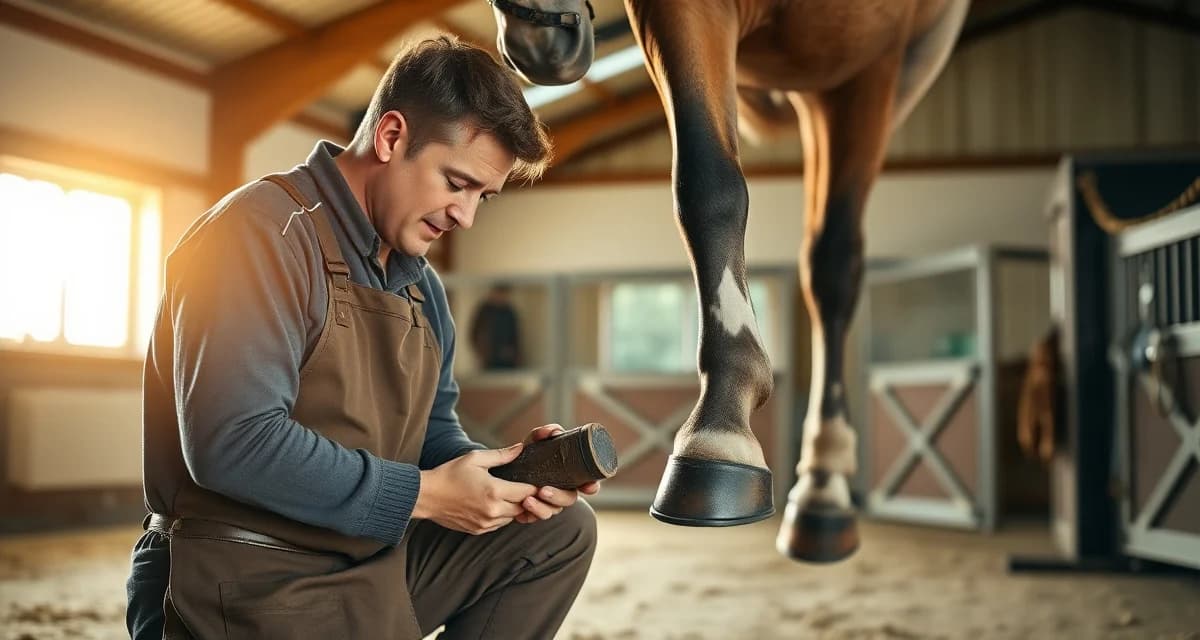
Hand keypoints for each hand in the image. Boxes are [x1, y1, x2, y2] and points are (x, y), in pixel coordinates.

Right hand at [414, 444, 537, 534]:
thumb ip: (501, 455)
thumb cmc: (450, 474)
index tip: (534, 481)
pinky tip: (494, 504)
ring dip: (513, 508)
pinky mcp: (479, 530)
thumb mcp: (475, 458)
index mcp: (494, 491)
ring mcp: (486, 523)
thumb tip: (520, 448)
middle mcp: (493, 511)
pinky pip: (499, 525)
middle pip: (523, 507)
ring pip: (512, 518)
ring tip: (506, 494)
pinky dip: (501, 516)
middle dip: (525, 498)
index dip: (533, 486)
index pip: (527, 492)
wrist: (427, 496)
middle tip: (521, 486)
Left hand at [513, 425, 603, 524]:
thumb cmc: (527, 455)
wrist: (506, 470)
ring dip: (541, 508)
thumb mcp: (534, 443)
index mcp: (570, 476)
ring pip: (552, 511)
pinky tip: (520, 510)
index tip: (589, 486)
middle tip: (543, 490)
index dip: (592, 486)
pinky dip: (528, 515)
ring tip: (527, 500)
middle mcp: (563, 492)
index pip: (589, 484)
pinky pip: (534, 519)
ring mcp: (550, 504)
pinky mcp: (534, 513)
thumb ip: (542, 434)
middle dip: (558, 497)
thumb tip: (552, 432)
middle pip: (569, 500)